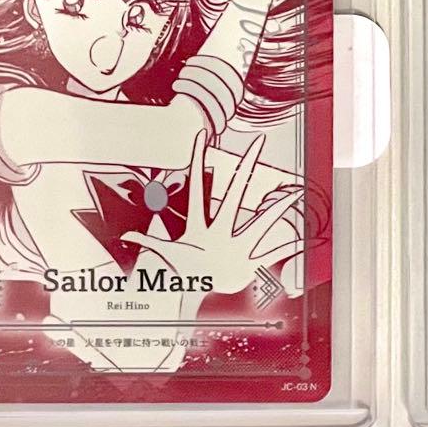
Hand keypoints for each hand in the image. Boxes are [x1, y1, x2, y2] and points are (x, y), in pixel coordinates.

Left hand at [121, 131, 302, 294]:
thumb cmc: (182, 270)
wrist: (196, 291)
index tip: (200, 135)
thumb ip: (149, 242)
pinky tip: (302, 239)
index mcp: (198, 226)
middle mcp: (221, 229)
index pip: (197, 187)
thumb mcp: (165, 255)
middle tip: (258, 142)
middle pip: (236, 194)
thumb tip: (126, 233)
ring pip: (260, 222)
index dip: (197, 161)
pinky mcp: (247, 262)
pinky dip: (286, 248)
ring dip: (277, 210)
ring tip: (293, 194)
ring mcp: (236, 244)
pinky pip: (270, 254)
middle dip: (247, 167)